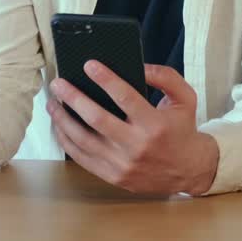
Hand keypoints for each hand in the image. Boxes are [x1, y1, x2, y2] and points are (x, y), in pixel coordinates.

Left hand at [47, 62, 218, 195]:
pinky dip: (67, 140)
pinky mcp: (113, 176)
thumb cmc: (182, 129)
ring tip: (52, 102)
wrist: (189, 170)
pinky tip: (60, 126)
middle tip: (58, 83)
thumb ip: (165, 77)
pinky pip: (82, 158)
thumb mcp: (185, 98)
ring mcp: (123, 164)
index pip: (125, 97)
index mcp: (155, 124)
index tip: (89, 64)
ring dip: (63, 119)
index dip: (105, 79)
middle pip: (97, 118)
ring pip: (84, 139)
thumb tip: (139, 66)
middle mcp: (137, 146)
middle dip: (73, 98)